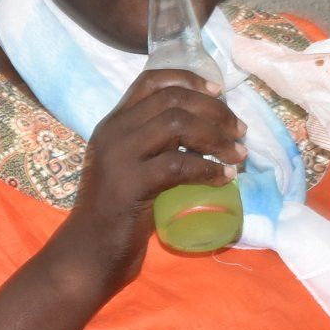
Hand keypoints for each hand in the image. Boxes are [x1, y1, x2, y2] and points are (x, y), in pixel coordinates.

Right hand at [54, 69, 246, 289]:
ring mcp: (119, 157)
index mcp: (113, 123)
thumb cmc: (119, 211)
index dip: (190, 79)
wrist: (90, 250)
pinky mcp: (130, 184)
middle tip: (239, 131)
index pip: (150, 80)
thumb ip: (155, 144)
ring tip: (238, 154)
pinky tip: (225, 178)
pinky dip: (209, 168)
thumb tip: (208, 129)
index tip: (219, 92)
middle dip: (215, 110)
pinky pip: (179, 165)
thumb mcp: (133, 165)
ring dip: (216, 137)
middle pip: (172, 98)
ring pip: (177, 123)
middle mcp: (113, 132)